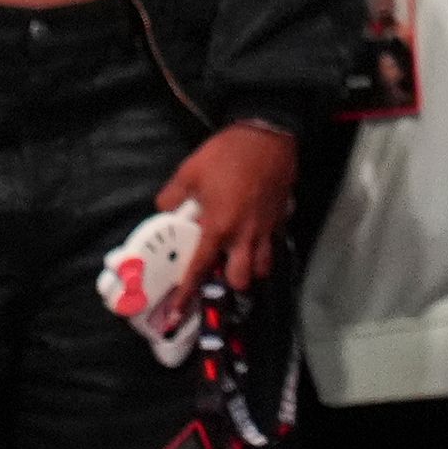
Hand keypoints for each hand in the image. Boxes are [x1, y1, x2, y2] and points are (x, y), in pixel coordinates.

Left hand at [153, 121, 300, 322]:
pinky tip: (258, 232)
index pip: (199, 269)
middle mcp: (244, 235)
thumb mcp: (189, 171)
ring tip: (242, 258)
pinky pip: (275, 241)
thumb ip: (173, 196)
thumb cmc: (226, 154)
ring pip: (264, 266)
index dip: (187, 295)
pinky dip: (267, 243)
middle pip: (242, 279)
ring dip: (252, 268)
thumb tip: (165, 208)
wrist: (268, 134)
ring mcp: (267, 228)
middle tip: (220, 272)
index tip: (178, 314)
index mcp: (218, 227)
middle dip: (231, 282)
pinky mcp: (282, 216)